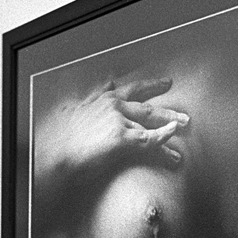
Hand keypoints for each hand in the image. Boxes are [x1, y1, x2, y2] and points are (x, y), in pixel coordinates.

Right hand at [35, 77, 188, 180]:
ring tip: (183, 132)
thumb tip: (86, 96)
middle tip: (182, 114)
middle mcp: (112, 105)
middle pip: (146, 106)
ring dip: (169, 126)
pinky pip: (150, 138)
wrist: (54, 153)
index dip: (149, 86)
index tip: (164, 84)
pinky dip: (164, 137)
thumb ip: (82, 104)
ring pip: (151, 123)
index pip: (130, 89)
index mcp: (101, 99)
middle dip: (166, 109)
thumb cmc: (59, 140)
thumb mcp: (69, 114)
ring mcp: (119, 120)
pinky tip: (174, 139)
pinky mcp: (122, 137)